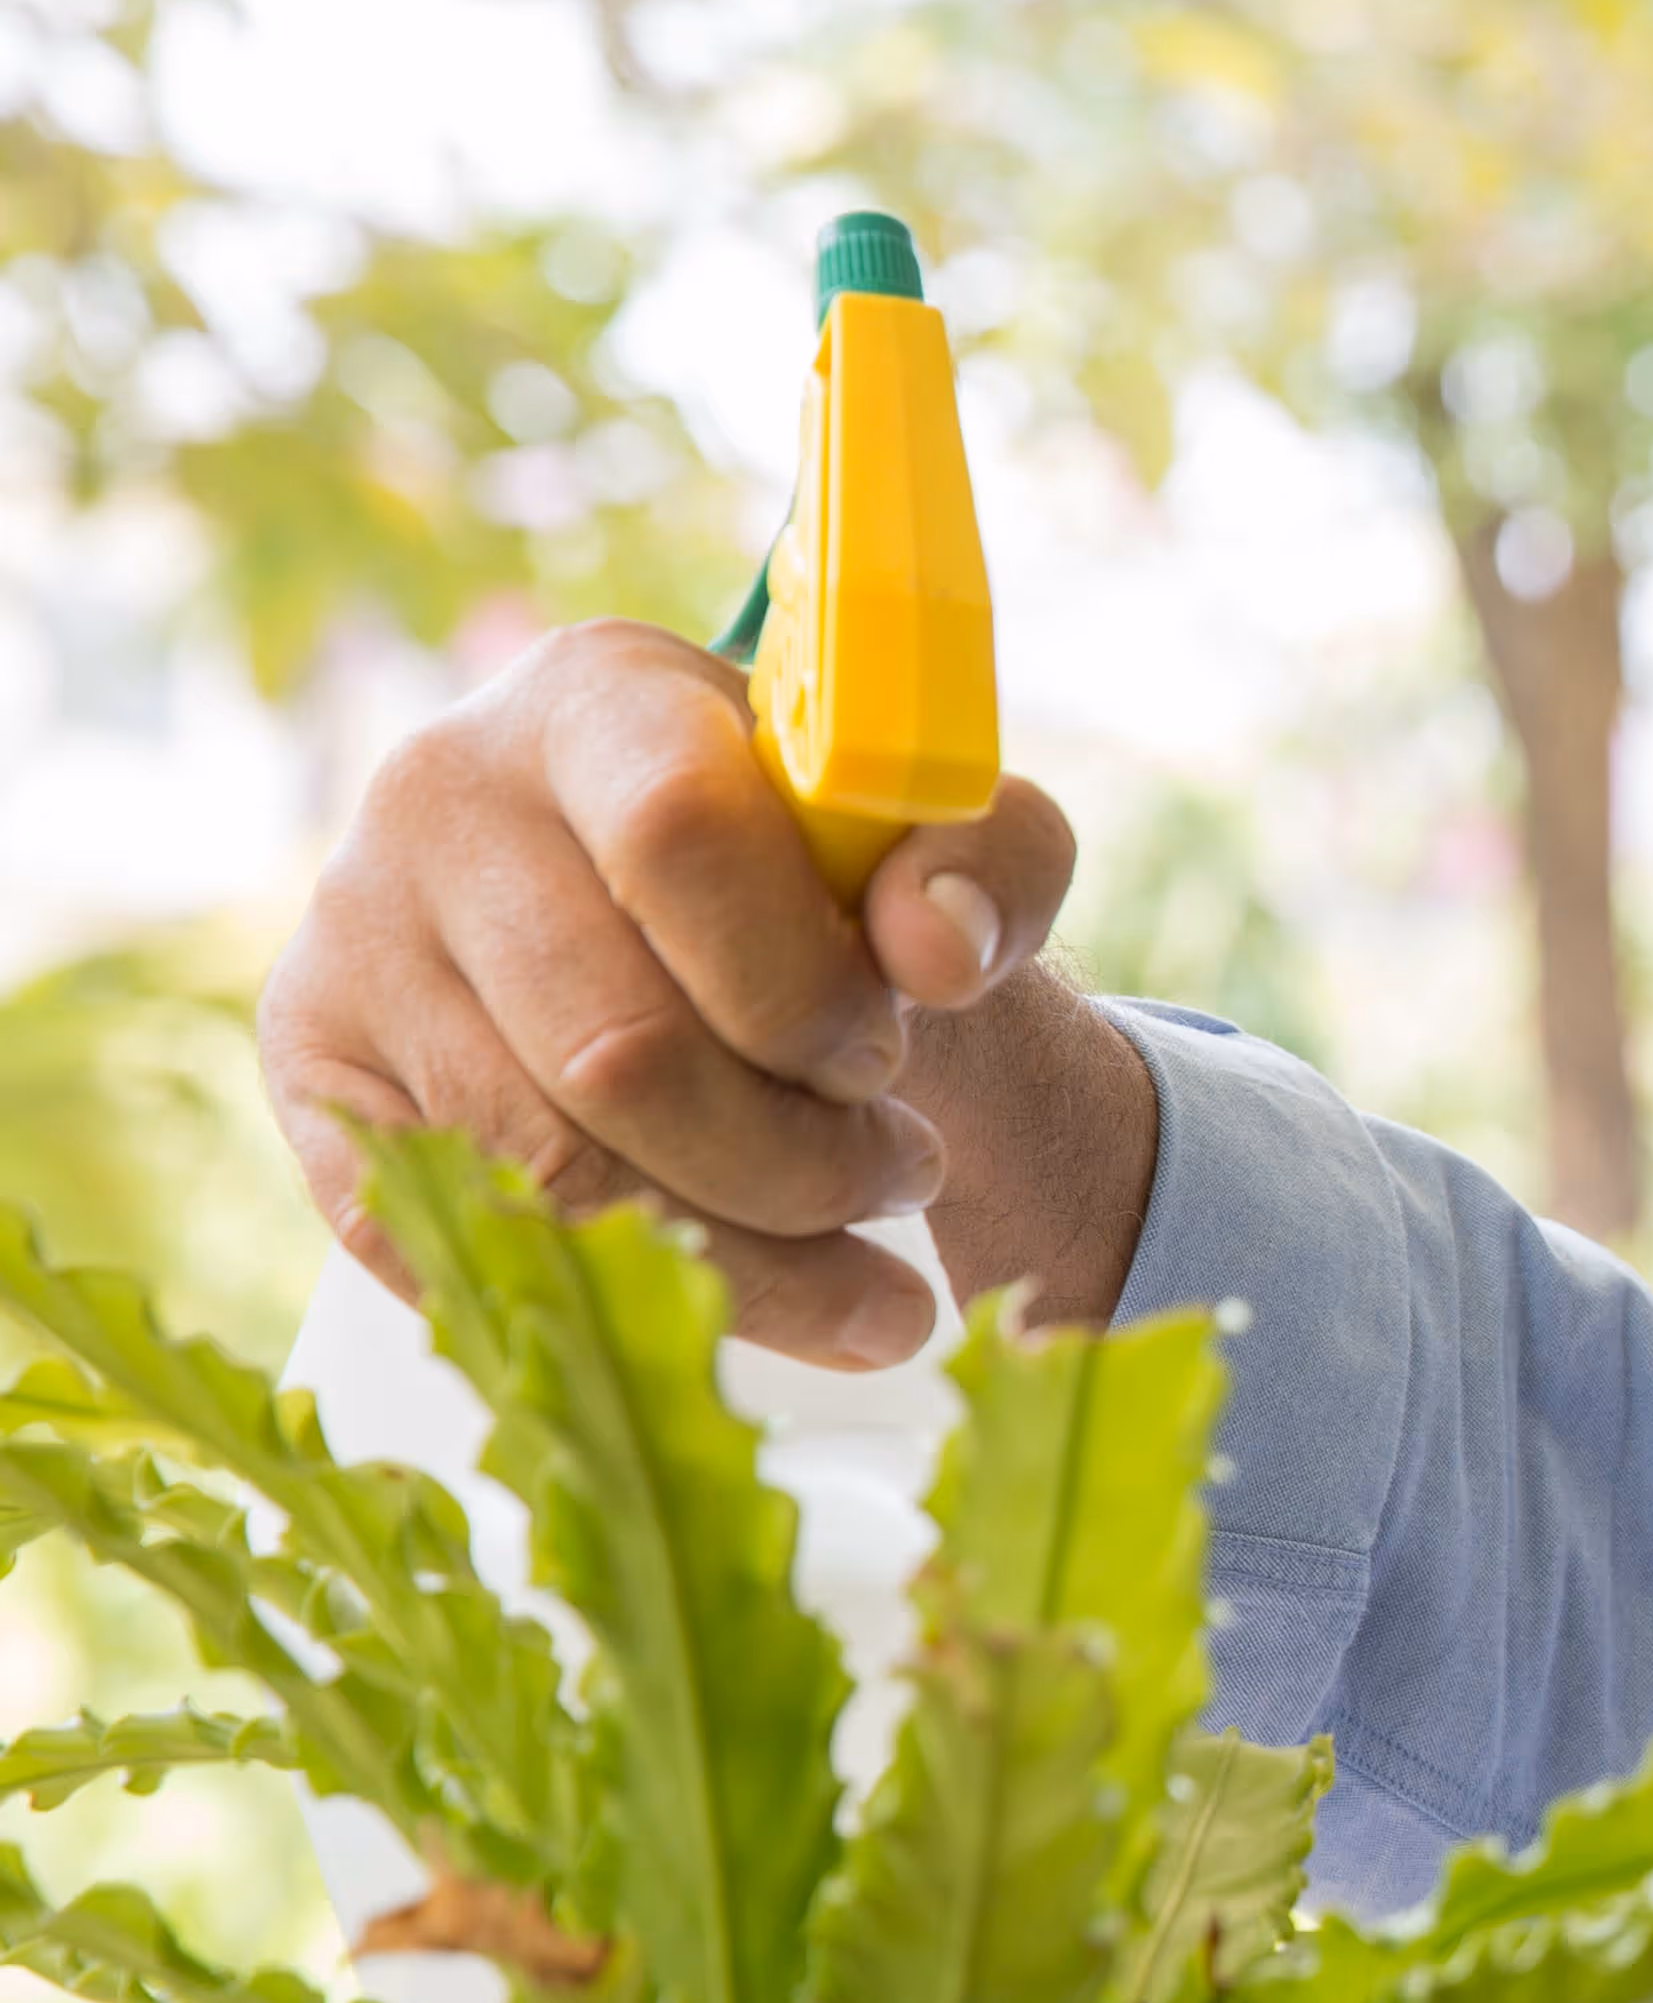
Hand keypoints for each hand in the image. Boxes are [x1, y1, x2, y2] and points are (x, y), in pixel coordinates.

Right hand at [259, 618, 1112, 1362]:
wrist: (699, 923)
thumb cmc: (827, 878)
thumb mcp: (943, 841)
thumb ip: (991, 862)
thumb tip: (938, 951)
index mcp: (596, 699)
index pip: (678, 835)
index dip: (801, 988)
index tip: (887, 1057)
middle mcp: (437, 795)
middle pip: (615, 1045)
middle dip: (796, 1159)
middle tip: (901, 1176)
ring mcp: (350, 936)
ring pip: (543, 1165)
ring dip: (738, 1254)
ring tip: (862, 1262)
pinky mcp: (311, 1070)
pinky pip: (452, 1239)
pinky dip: (610, 1299)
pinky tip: (736, 1304)